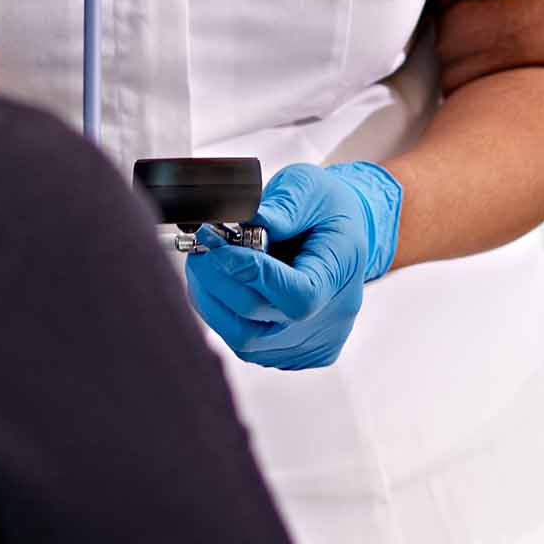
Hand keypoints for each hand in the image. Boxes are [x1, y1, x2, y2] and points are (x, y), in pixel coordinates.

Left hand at [186, 160, 402, 370]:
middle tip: (201, 245)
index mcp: (341, 274)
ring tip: (204, 262)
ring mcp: (309, 345)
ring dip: (212, 301)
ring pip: (245, 340)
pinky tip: (220, 283)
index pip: (298, 296)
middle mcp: (330, 321)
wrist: (341, 235)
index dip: (253, 276)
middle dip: (219, 281)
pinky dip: (222, 313)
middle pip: (261, 323)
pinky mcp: (291, 355)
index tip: (220, 247)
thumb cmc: (327, 209)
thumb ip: (282, 208)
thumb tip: (246, 225)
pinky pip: (245, 344)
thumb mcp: (310, 187)